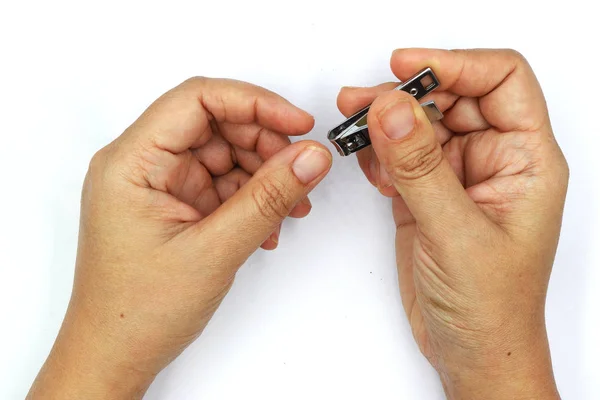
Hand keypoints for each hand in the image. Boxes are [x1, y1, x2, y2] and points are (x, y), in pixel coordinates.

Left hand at [28, 78, 331, 398]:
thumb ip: (268, 198)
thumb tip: (310, 156)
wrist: (116, 356)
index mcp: (132, 161)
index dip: (254, 102)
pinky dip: (252, 199)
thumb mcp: (214, 249)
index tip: (298, 124)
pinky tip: (268, 226)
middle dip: (265, 145)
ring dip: (264, 177)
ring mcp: (160, 185)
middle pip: (216, 124)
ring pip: (226, 155)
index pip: (197, 99)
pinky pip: (223, 184)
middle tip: (300, 172)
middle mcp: (143, 165)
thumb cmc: (137, 310)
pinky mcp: (176, 205)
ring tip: (289, 210)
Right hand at [337, 49, 566, 398]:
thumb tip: (393, 108)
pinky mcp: (425, 194)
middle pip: (452, 97)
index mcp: (525, 160)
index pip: (501, 81)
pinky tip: (364, 159)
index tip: (406, 66)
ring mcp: (456, 176)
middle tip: (361, 101)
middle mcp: (493, 160)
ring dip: (384, 120)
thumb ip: (421, 168)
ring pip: (419, 124)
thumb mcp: (457, 234)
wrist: (471, 353)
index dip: (455, 64)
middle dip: (406, 93)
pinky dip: (377, 151)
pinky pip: (399, 155)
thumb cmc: (491, 307)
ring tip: (350, 124)